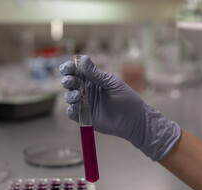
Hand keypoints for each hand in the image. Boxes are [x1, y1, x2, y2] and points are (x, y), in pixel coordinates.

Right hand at [59, 55, 180, 160]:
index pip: (76, 71)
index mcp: (92, 79)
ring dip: (69, 95)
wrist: (133, 118)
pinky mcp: (85, 117)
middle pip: (70, 83)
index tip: (67, 68)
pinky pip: (73, 113)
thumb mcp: (111, 83)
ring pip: (69, 97)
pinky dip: (71, 110)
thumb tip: (84, 59)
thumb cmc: (126, 98)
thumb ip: (96, 74)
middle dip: (67, 80)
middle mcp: (86, 90)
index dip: (69, 68)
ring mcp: (85, 104)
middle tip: (71, 81)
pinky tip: (76, 107)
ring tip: (77, 95)